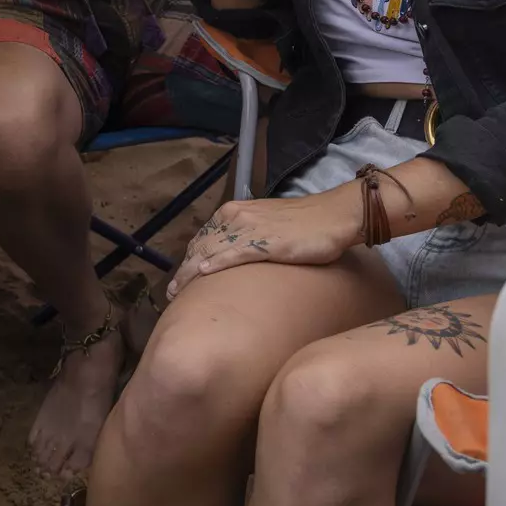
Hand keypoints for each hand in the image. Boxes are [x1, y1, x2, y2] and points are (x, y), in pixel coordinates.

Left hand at [167, 191, 360, 298]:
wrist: (334, 216)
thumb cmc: (305, 225)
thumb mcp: (267, 227)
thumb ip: (247, 237)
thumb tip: (234, 257)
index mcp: (234, 212)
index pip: (203, 237)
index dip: (188, 259)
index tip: (179, 278)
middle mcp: (236, 216)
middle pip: (200, 245)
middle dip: (183, 270)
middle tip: (171, 293)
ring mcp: (249, 228)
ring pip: (209, 251)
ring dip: (189, 273)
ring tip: (177, 293)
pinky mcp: (264, 242)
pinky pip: (233, 254)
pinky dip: (215, 264)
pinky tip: (202, 274)